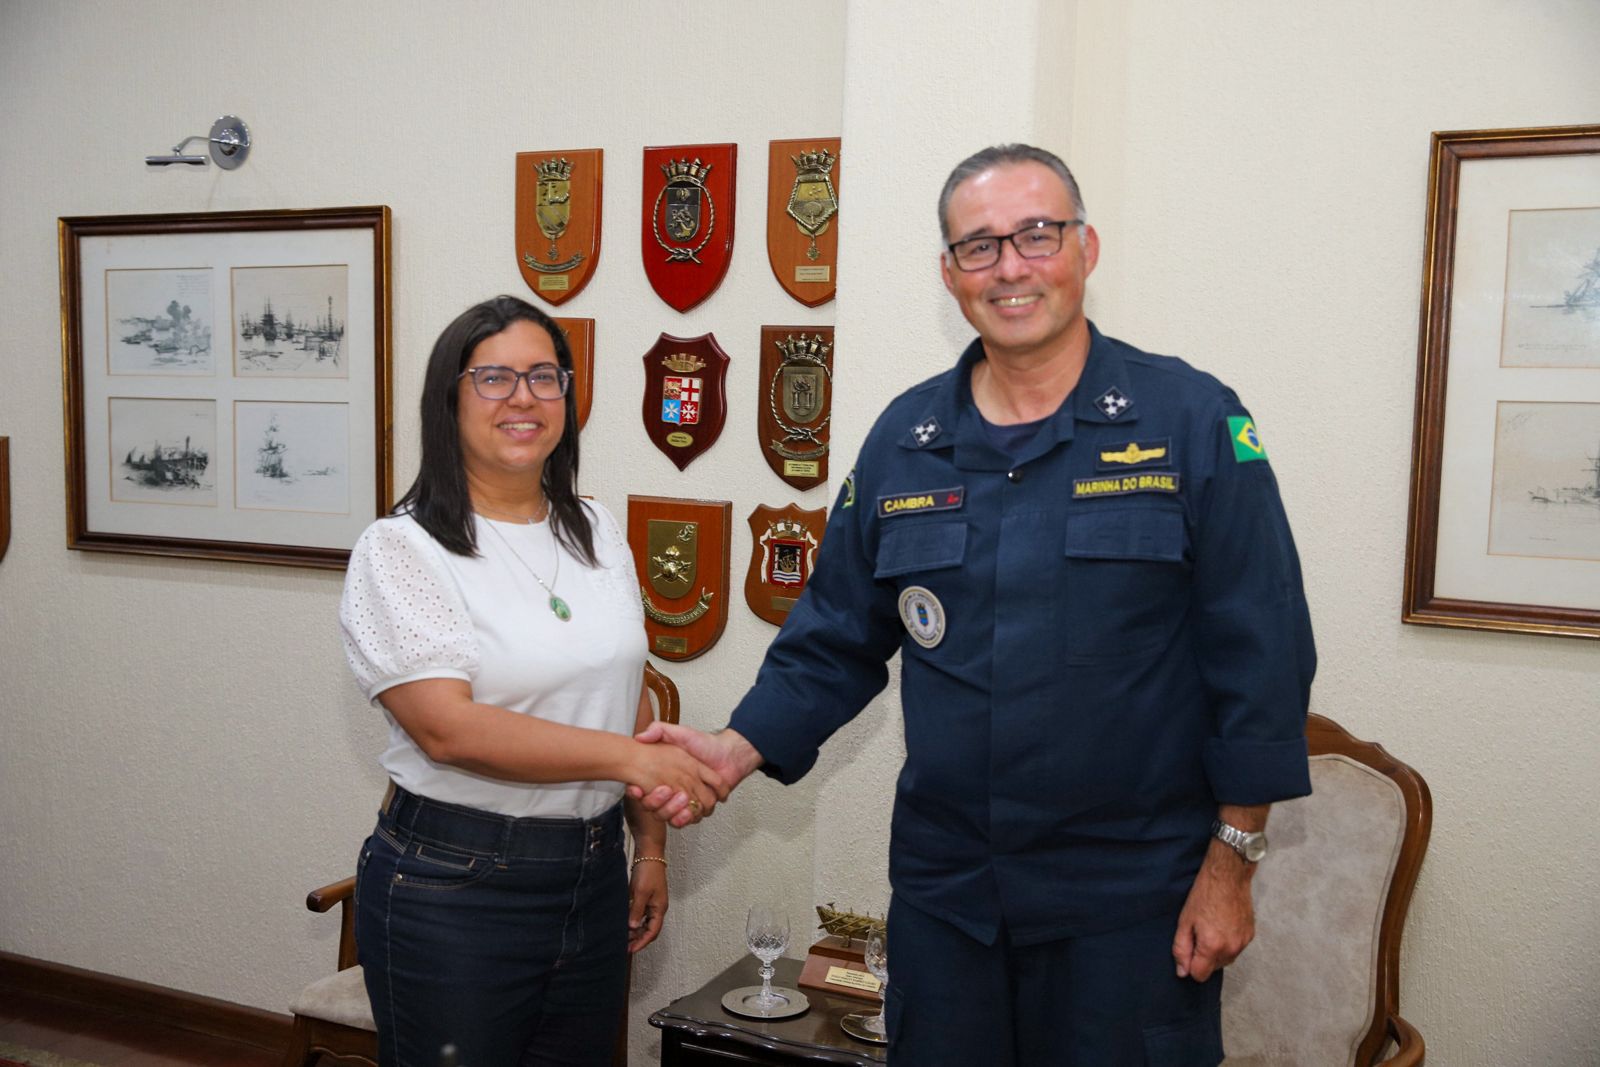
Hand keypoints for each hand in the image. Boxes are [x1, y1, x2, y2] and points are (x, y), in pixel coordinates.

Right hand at [624, 737, 726, 824]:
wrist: (729, 754)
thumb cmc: (704, 743)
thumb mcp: (679, 733)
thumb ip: (659, 730)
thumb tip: (639, 737)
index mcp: (663, 776)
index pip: (641, 790)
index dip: (636, 793)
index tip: (636, 788)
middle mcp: (671, 791)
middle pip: (653, 807)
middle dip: (655, 803)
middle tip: (664, 790)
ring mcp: (684, 802)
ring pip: (667, 816)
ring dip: (670, 811)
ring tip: (679, 798)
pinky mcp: (698, 809)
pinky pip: (687, 820)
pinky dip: (686, 817)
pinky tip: (688, 808)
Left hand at [627, 858, 667, 952]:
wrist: (649, 854)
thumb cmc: (648, 872)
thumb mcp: (641, 893)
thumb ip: (637, 911)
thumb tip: (632, 927)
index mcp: (660, 909)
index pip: (652, 932)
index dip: (642, 942)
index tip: (630, 950)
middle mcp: (657, 908)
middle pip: (649, 929)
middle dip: (638, 939)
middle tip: (624, 946)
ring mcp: (652, 902)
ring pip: (644, 922)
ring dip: (635, 930)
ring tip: (622, 937)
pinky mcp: (646, 897)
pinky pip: (640, 914)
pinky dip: (633, 920)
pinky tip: (623, 922)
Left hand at [1171, 843, 1255, 981]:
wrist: (1228, 876)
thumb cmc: (1204, 895)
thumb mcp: (1185, 921)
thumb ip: (1181, 949)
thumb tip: (1182, 972)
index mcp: (1212, 946)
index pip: (1200, 975)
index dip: (1190, 965)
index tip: (1188, 948)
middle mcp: (1231, 949)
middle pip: (1213, 969)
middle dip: (1203, 957)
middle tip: (1199, 933)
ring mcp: (1243, 943)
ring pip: (1225, 960)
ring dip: (1216, 951)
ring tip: (1211, 928)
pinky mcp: (1250, 935)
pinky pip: (1236, 949)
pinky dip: (1228, 943)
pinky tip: (1222, 925)